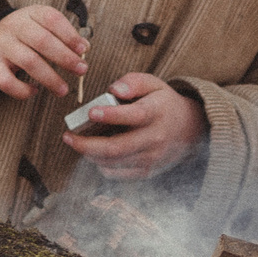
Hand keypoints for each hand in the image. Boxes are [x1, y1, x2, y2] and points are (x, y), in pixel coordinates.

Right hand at [0, 4, 89, 99]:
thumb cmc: (24, 37)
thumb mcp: (42, 28)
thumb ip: (63, 36)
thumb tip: (84, 48)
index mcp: (30, 13)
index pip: (52, 19)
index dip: (70, 35)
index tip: (83, 49)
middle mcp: (14, 25)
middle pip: (42, 40)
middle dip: (65, 57)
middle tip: (81, 70)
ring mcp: (0, 44)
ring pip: (28, 61)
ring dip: (49, 78)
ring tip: (63, 89)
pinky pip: (6, 81)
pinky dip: (22, 90)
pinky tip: (34, 91)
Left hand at [63, 72, 202, 180]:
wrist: (189, 129)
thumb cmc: (163, 103)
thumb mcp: (153, 84)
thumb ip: (133, 82)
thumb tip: (113, 90)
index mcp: (157, 112)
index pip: (134, 116)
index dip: (111, 115)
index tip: (91, 112)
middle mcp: (155, 138)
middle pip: (117, 147)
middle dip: (87, 144)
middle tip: (67, 137)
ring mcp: (151, 158)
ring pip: (114, 162)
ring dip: (90, 154)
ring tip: (77, 143)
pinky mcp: (146, 171)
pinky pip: (117, 174)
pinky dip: (101, 165)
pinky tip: (95, 153)